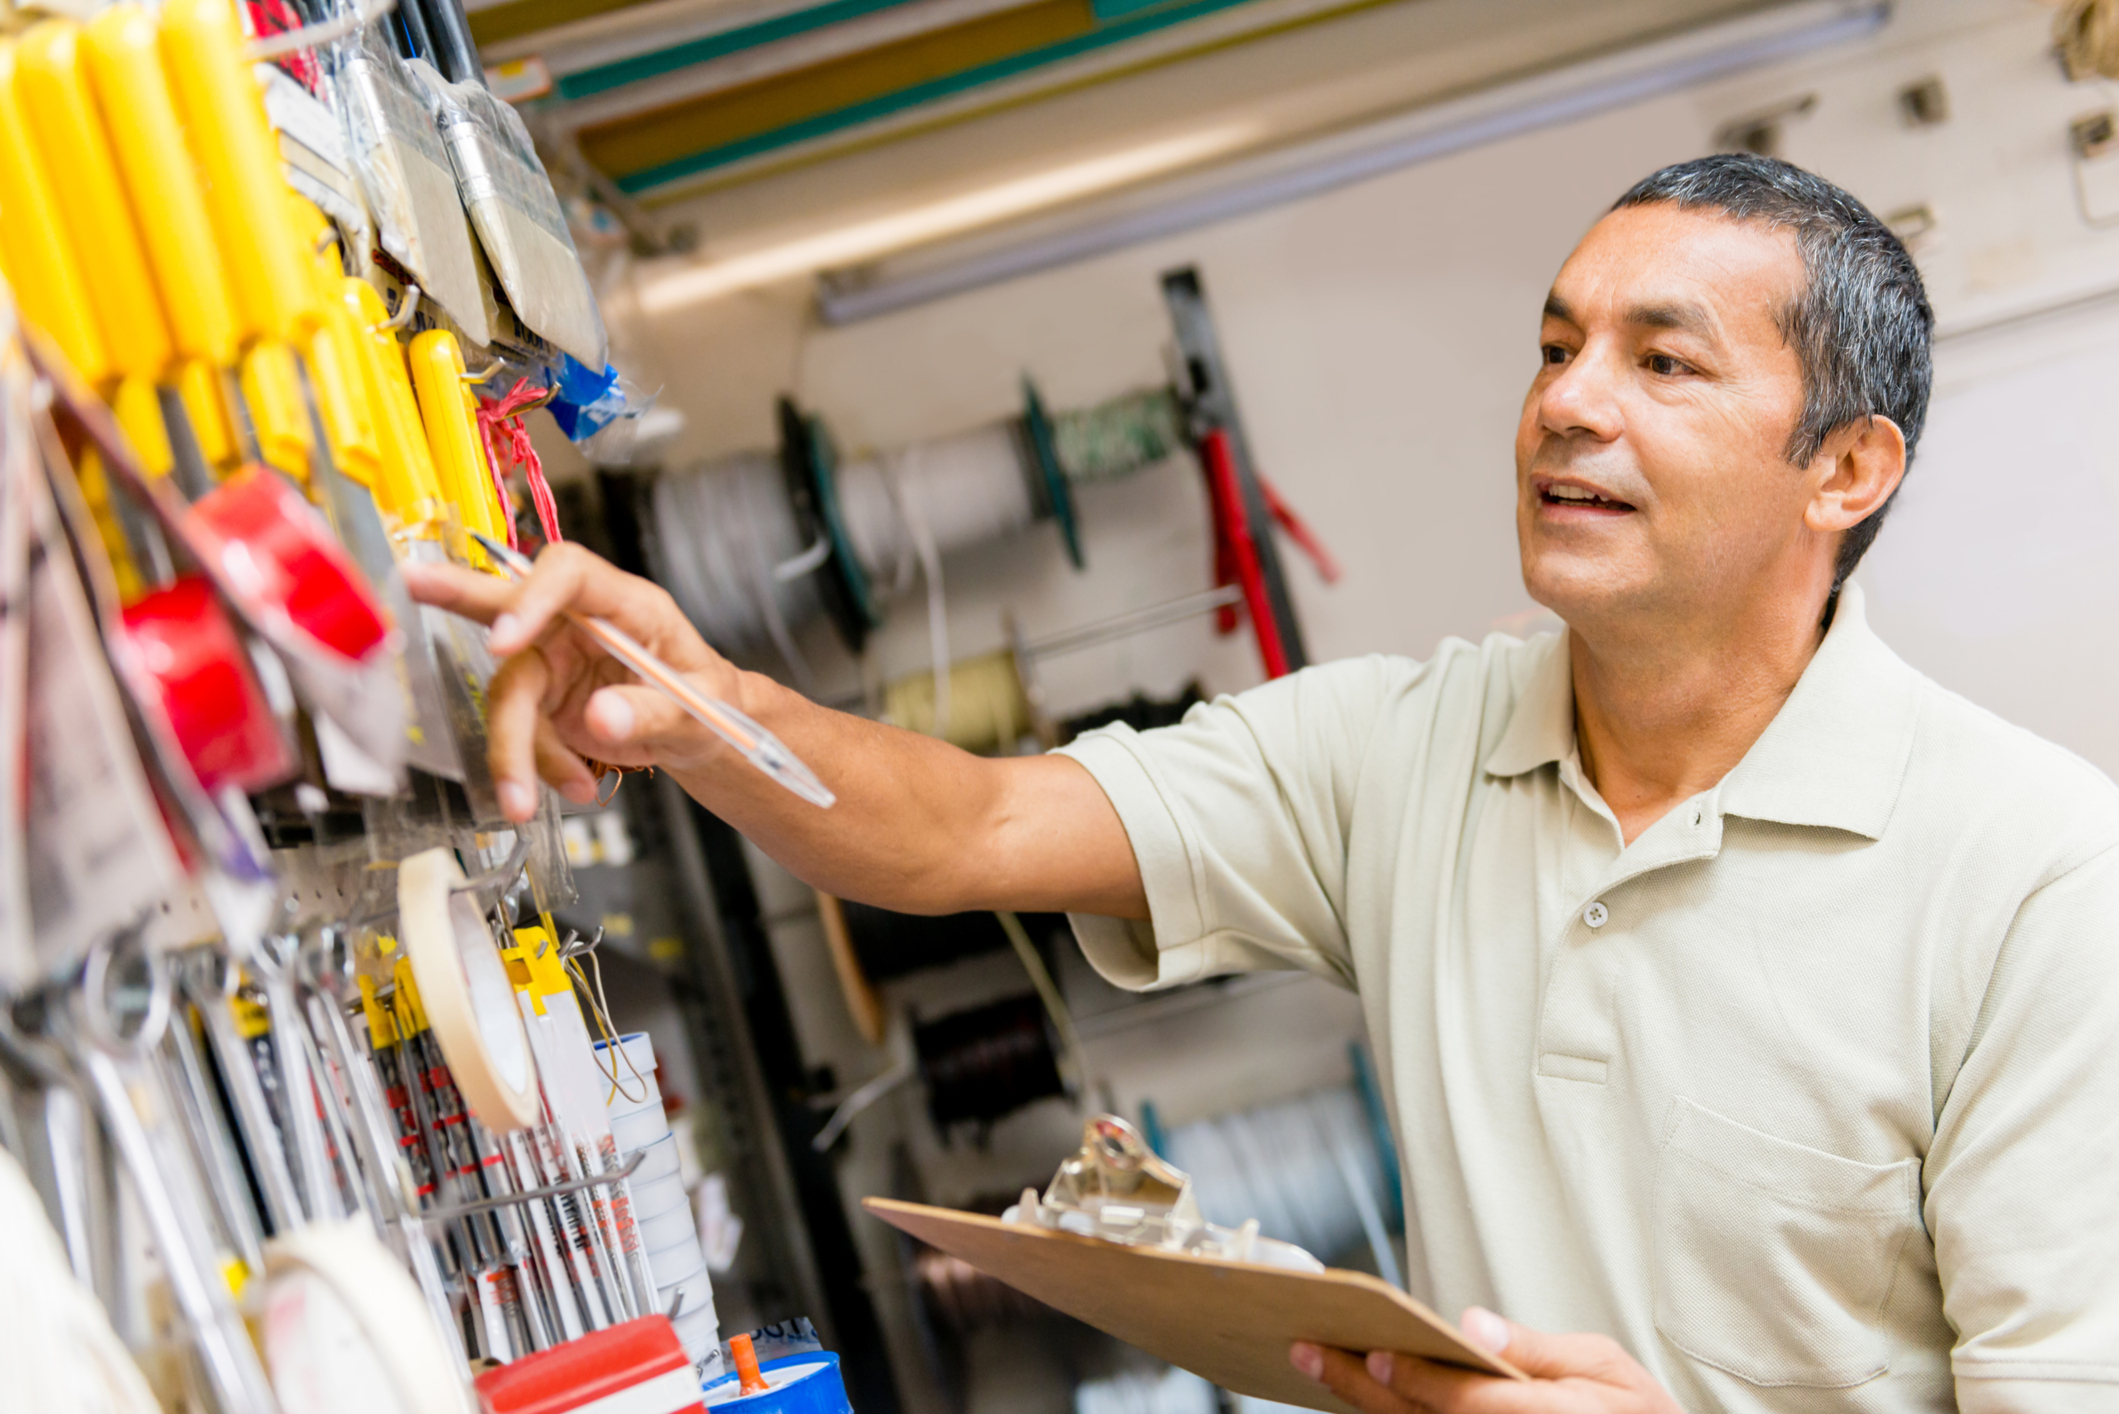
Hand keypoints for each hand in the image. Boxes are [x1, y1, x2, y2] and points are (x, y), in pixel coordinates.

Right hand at [402, 544, 742, 821]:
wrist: (700, 730)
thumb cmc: (706, 700)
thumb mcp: (700, 709)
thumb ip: (655, 712)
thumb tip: (602, 719)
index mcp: (626, 604)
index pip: (570, 574)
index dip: (532, 598)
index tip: (504, 638)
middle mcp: (578, 623)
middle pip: (510, 602)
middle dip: (456, 593)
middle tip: (410, 581)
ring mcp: (552, 660)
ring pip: (508, 696)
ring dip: (517, 751)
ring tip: (543, 795)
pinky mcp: (540, 701)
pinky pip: (521, 735)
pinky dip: (539, 768)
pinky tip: (576, 784)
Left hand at [1290, 1307, 1683, 1413]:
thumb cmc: (1629, 1410)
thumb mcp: (1603, 1365)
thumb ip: (1535, 1348)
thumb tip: (1474, 1322)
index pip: (1466, 1402)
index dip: (1417, 1378)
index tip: (1372, 1351)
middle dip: (1361, 1387)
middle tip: (1308, 1350)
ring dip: (1361, 1404)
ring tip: (1316, 1365)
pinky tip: (1353, 1393)